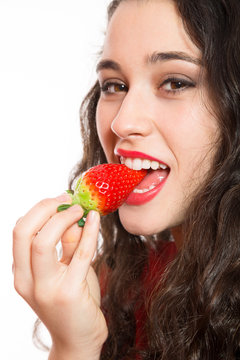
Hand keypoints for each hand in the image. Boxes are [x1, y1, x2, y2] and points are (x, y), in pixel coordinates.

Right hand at [13, 195, 107, 358]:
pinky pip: (79, 254)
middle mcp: (27, 281)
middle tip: (66, 199)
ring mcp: (46, 289)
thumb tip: (70, 214)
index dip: (38, 210)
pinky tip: (95, 219)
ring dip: (63, 217)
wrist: (78, 340)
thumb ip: (65, 244)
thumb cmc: (72, 302)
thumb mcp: (64, 270)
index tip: (58, 199)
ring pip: (43, 242)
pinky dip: (88, 232)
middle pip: (24, 233)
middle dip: (45, 208)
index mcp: (21, 274)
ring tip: (80, 208)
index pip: (19, 232)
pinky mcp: (69, 293)